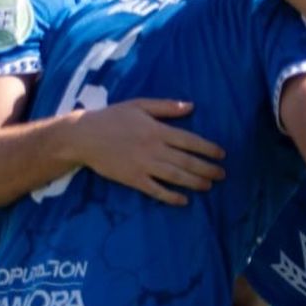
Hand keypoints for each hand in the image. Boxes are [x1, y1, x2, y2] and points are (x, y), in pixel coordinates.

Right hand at [75, 99, 225, 205]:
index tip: (221, 154)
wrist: (84, 136)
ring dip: (194, 182)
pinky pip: (156, 190)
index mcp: (157, 129)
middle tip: (222, 174)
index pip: (189, 140)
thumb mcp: (139, 105)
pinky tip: (183, 200)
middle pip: (186, 161)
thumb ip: (166, 106)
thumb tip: (191, 106)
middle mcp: (154, 148)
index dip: (207, 148)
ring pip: (175, 176)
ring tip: (209, 185)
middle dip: (207, 168)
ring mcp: (144, 165)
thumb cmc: (112, 117)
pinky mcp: (133, 179)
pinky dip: (170, 196)